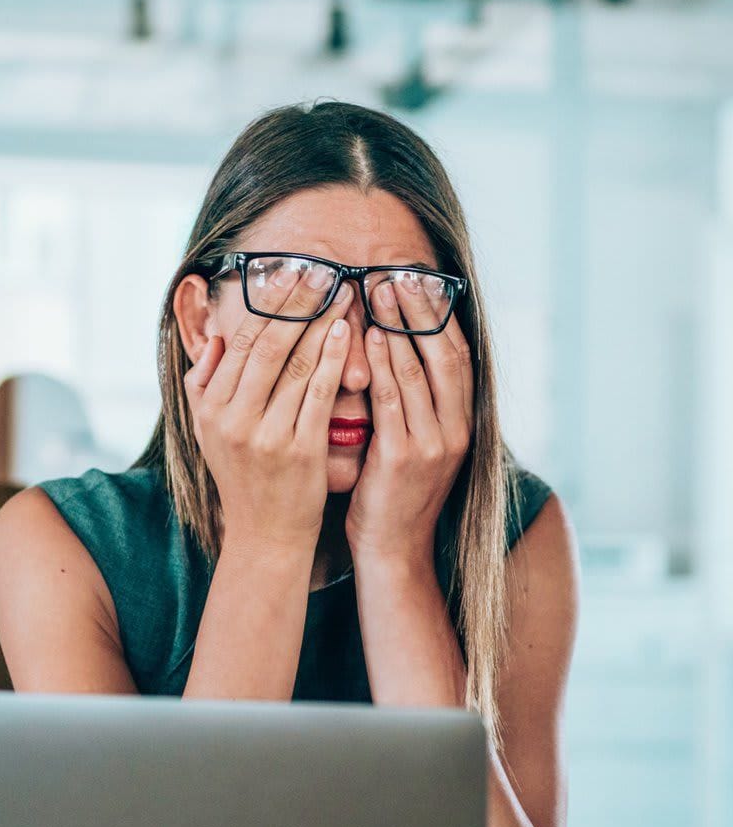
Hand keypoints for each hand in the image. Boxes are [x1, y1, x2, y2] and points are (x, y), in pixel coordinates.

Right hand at [185, 269, 354, 554]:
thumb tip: (212, 337)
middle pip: (267, 346)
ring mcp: (266, 435)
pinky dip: (333, 359)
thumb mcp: (208, 433)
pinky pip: (319, 393)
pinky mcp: (300, 450)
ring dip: (321, 323)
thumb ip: (203, 385)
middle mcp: (233, 419)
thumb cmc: (243, 478)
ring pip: (295, 365)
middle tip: (321, 269)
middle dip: (296, 303)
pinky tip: (347, 333)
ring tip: (342, 291)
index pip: (239, 343)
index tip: (288, 274)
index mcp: (210, 409)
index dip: (266, 305)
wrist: (265, 536)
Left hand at [345, 273, 474, 565]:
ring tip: (378, 291)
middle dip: (420, 310)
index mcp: (461, 423)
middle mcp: (455, 429)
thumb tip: (392, 358)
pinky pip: (392, 401)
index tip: (417, 280)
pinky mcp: (403, 459)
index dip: (438, 315)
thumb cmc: (391, 497)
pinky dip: (380, 366)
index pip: (457, 355)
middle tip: (397, 273)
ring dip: (397, 327)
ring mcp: (433, 444)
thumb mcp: (411, 446)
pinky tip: (365, 338)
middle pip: (444, 354)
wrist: (392, 553)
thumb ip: (409, 406)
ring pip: (418, 371)